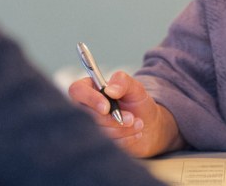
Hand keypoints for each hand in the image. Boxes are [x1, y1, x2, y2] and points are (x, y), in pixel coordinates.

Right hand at [67, 70, 182, 157]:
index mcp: (90, 88)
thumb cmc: (137, 103)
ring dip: (121, 129)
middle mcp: (85, 108)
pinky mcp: (96, 144)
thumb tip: (110, 90)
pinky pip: (106, 145)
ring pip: (97, 132)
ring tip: (138, 123)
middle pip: (86, 116)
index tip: (107, 107)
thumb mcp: (135, 88)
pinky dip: (124, 140)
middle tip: (132, 117)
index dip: (90, 99)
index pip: (77, 91)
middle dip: (112, 119)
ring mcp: (89, 127)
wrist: (148, 125)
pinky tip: (135, 134)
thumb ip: (123, 81)